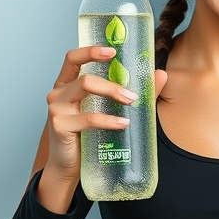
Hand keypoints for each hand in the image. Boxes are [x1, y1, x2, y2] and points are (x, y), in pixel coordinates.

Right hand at [43, 46, 167, 182]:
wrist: (68, 167)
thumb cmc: (87, 136)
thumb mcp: (106, 111)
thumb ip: (132, 92)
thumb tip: (161, 74)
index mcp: (66, 85)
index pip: (72, 58)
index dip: (90, 51)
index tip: (112, 51)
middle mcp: (58, 93)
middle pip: (85, 75)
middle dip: (112, 82)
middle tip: (133, 94)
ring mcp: (56, 108)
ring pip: (85, 86)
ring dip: (112, 92)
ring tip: (131, 102)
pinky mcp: (59, 125)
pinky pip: (88, 118)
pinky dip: (108, 119)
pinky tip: (123, 123)